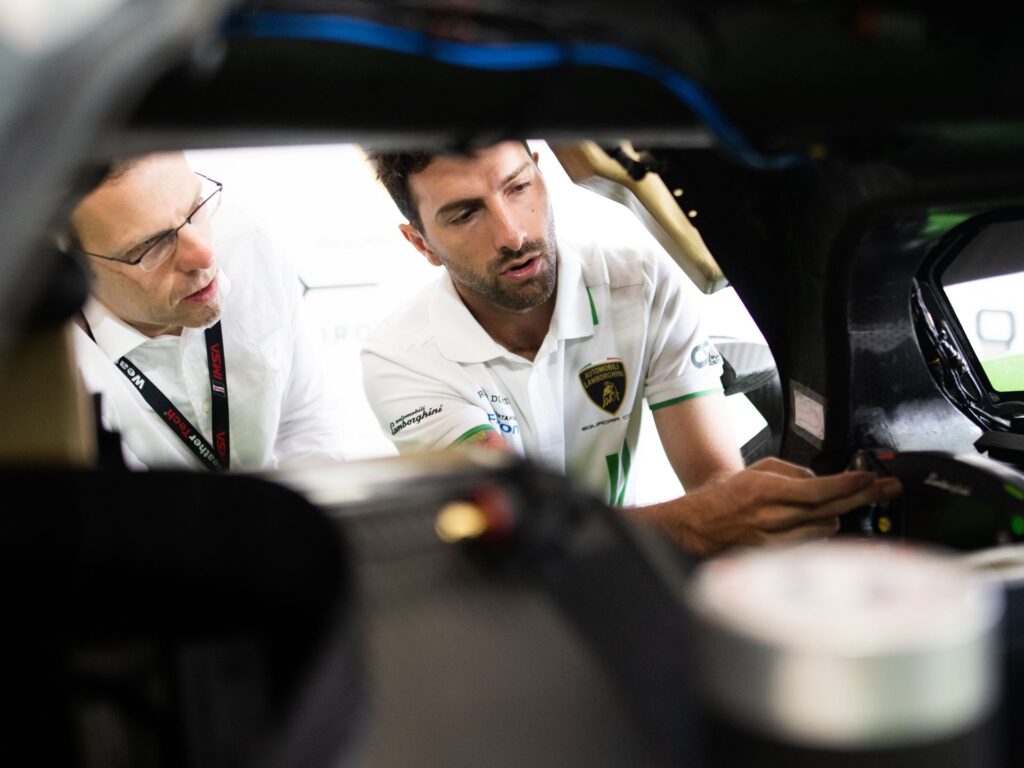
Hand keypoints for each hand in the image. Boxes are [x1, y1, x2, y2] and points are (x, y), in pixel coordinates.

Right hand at [635, 457, 901, 556]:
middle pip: (831, 510)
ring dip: (835, 516)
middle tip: (889, 488)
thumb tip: (820, 480)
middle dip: (864, 497)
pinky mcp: (776, 559)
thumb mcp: (754, 471)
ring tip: (836, 506)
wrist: (694, 529)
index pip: (818, 489)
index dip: (849, 484)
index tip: (871, 477)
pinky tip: (818, 525)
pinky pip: (812, 545)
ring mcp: (775, 542)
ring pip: (826, 529)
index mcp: (765, 491)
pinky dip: (819, 533)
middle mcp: (772, 518)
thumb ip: (790, 472)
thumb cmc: (724, 498)